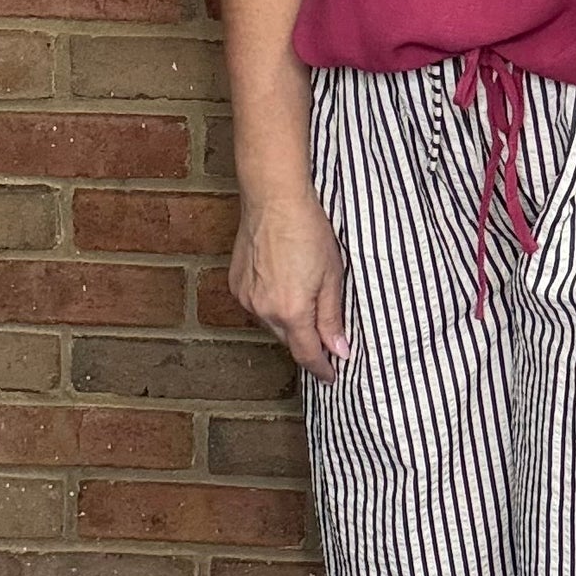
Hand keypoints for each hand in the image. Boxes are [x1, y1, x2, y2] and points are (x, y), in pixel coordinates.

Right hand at [229, 190, 349, 383]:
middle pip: (289, 339)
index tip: (331, 376)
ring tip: (305, 299)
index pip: (307, 354)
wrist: (274, 199)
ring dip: (289, 321)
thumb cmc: (308, 230)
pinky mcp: (236, 284)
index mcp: (291, 311)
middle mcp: (263, 310)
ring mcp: (246, 297)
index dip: (321, 368)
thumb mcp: (332, 276)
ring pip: (272, 323)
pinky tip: (283, 285)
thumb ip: (333, 317)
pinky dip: (272, 305)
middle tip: (326, 335)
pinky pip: (257, 306)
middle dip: (307, 341)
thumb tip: (339, 350)